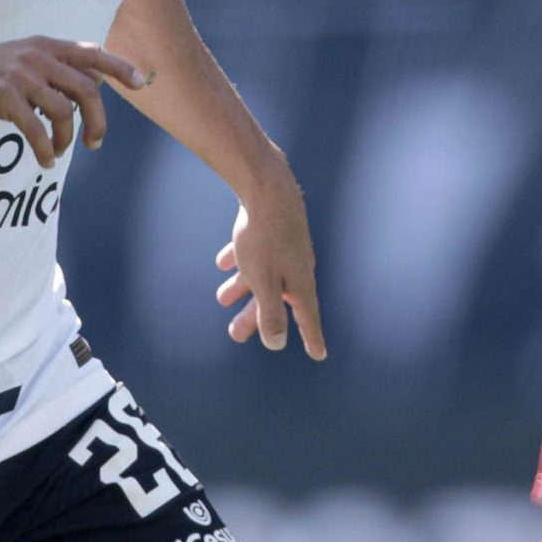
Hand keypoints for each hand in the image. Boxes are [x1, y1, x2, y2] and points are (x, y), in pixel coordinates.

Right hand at [0, 38, 147, 167]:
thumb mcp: (21, 59)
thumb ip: (52, 70)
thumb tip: (89, 90)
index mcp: (45, 45)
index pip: (93, 53)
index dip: (121, 67)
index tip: (141, 83)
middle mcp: (38, 56)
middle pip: (88, 90)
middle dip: (98, 122)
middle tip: (95, 143)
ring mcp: (22, 76)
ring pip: (65, 113)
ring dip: (67, 139)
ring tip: (59, 150)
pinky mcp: (4, 97)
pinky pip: (36, 130)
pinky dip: (45, 150)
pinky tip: (45, 161)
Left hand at [213, 189, 325, 357]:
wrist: (267, 187)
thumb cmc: (265, 238)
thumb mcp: (265, 282)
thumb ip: (270, 313)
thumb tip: (276, 344)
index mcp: (300, 283)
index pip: (307, 318)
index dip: (312, 338)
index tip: (318, 355)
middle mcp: (297, 266)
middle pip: (276, 299)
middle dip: (255, 317)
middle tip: (235, 333)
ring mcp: (285, 246)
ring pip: (263, 274)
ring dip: (242, 287)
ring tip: (222, 297)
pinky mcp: (272, 227)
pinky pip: (255, 250)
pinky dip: (240, 259)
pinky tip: (222, 262)